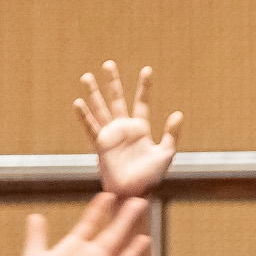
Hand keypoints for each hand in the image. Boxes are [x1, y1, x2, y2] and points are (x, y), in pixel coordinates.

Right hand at [76, 62, 182, 197]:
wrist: (134, 192)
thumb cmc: (151, 176)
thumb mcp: (166, 153)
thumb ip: (171, 134)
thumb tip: (178, 113)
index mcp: (141, 129)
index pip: (142, 102)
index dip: (144, 87)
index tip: (147, 70)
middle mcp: (124, 128)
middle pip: (117, 99)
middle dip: (113, 82)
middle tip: (109, 64)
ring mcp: (111, 135)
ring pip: (101, 108)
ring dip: (94, 93)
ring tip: (87, 76)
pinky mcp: (101, 144)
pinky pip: (91, 127)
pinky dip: (84, 116)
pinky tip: (78, 103)